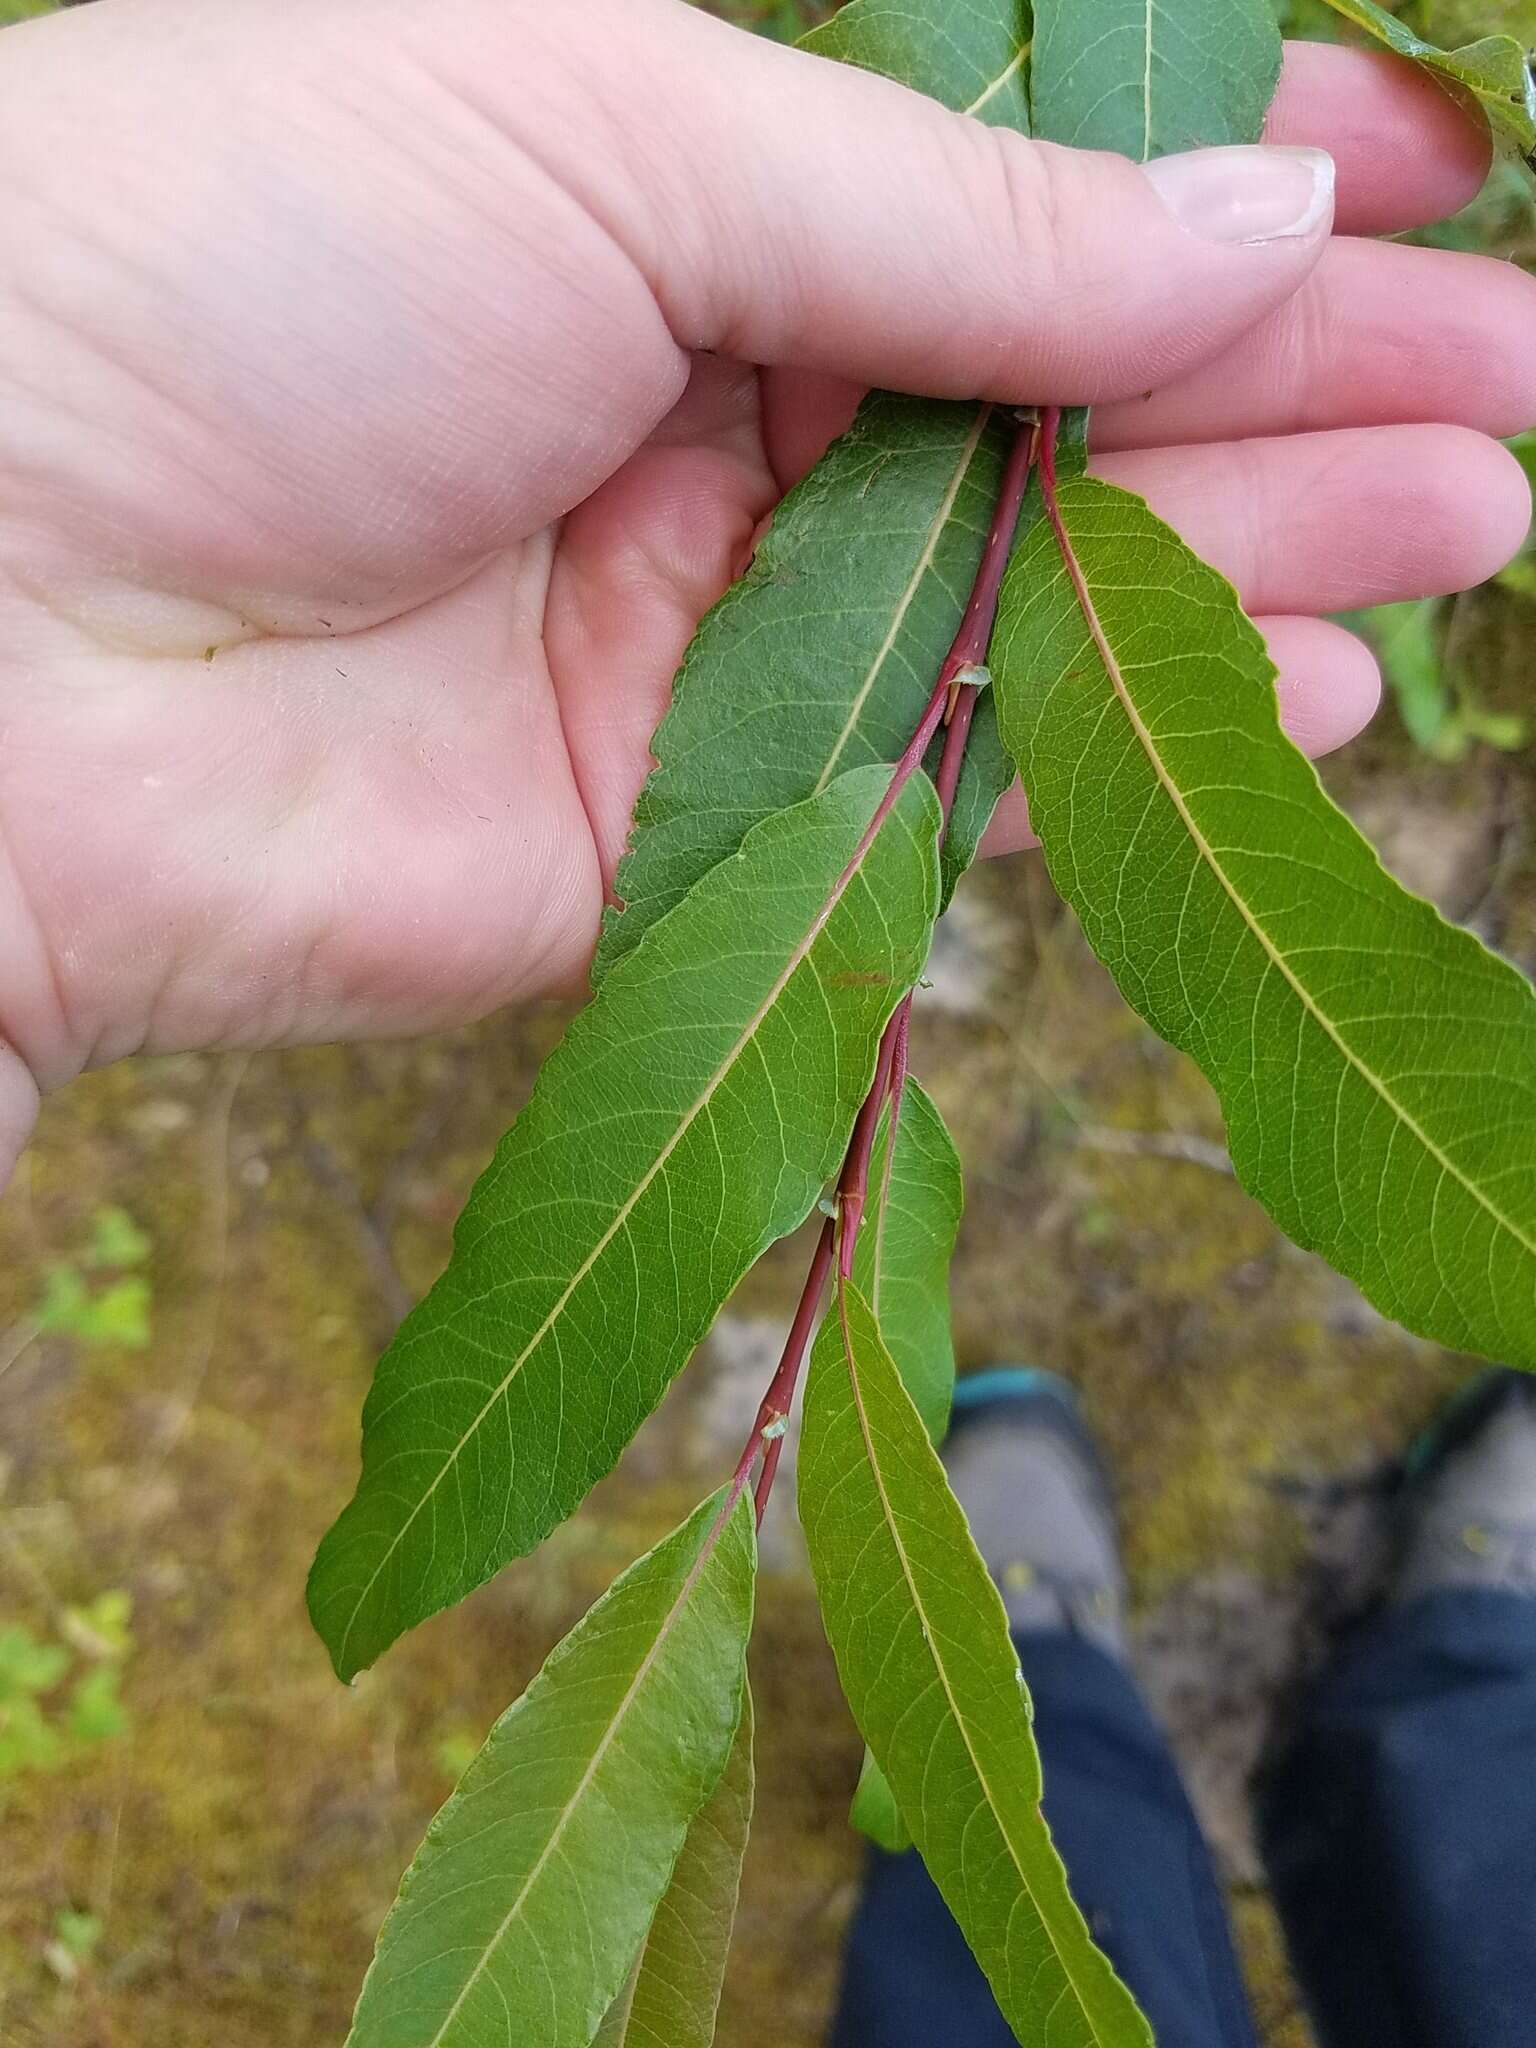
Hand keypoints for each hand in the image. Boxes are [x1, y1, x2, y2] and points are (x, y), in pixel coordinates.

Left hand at [1, 0, 1530, 1181]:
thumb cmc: (236, 262)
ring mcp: (713, 603)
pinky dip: (1128, 730)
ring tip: (1482, 511)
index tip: (1422, 161)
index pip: (1012, 163)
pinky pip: (956, 761)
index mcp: (676, 155)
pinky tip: (1318, 689)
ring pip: (1042, 571)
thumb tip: (1253, 234)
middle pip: (1060, 374)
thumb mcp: (612, 119)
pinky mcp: (695, 805)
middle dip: (1297, 367)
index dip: (1221, 163)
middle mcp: (710, 381)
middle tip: (1518, 378)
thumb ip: (947, 216)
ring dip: (1267, 540)